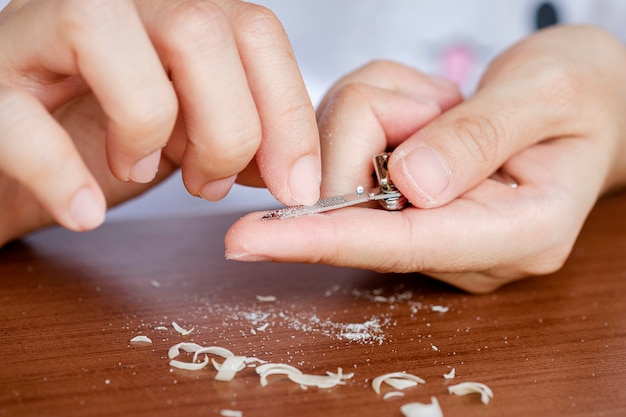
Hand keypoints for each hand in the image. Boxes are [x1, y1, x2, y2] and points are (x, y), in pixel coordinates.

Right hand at [0, 0, 319, 246]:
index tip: (295, 186)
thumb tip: (292, 170)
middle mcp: (116, 4)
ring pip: (109, 35)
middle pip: (199, 31)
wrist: (17, 145)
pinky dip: (63, 173)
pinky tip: (84, 210)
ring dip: (147, 128)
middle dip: (227, 130)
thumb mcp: (191, 132)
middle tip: (210, 185)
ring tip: (139, 172)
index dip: (287, 114)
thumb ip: (242, 136)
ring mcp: (41, 30)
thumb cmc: (107, 133)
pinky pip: (22, 116)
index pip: (256, 32)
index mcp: (174, 11)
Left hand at [225, 25, 625, 292]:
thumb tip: (411, 185)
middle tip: (427, 100)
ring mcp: (433, 229)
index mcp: (520, 232)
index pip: (405, 245)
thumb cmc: (578, 95)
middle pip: (362, 201)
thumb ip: (478, 138)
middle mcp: (467, 247)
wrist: (586, 102)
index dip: (325, 240)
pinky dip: (373, 116)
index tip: (251, 240)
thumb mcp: (546, 95)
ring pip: (346, 171)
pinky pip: (352, 155)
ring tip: (442, 103)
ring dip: (376, 117)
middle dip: (364, 133)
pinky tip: (420, 110)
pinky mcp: (408, 206)